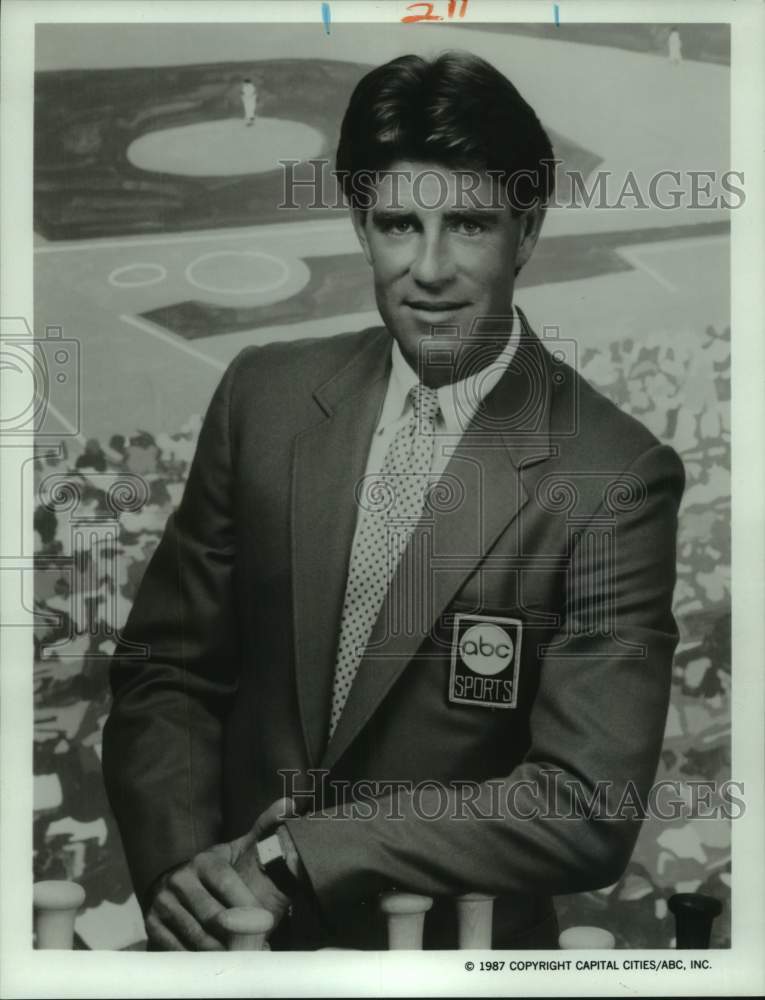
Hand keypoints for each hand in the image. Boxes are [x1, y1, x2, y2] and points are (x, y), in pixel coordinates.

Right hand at [145, 798, 297, 950]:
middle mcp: (180, 880)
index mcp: (204, 861)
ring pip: (197, 937)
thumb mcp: (241, 848)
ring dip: (222, 953)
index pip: (227, 884)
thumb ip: (265, 828)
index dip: (247, 905)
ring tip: (243, 958)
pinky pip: (178, 951)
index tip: (267, 922)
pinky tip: (217, 964)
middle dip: (238, 935)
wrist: (177, 882)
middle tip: (257, 947)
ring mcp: (164, 903)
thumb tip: (289, 803)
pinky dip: (200, 962)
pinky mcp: (152, 926)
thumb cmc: (219, 870)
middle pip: (213, 916)